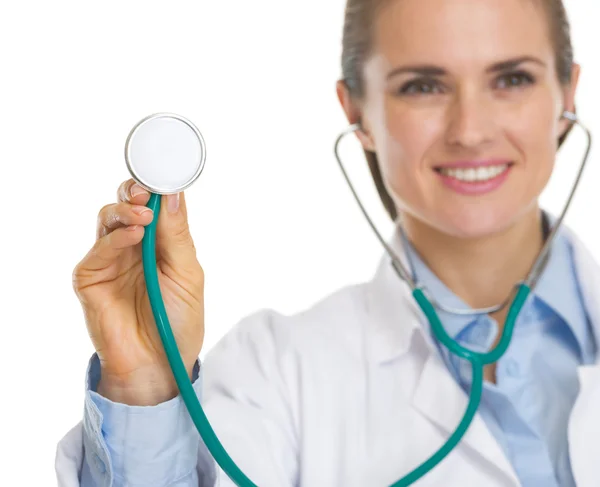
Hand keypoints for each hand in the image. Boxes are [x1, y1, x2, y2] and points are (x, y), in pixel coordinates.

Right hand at [72, 179, 204, 404]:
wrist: (159, 365)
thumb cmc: (178, 321)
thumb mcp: (188, 274)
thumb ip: (178, 235)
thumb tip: (173, 194)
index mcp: (159, 244)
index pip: (153, 205)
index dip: (156, 189)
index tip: (165, 176)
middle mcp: (133, 247)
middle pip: (126, 204)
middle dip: (135, 192)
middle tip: (147, 191)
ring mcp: (110, 261)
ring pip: (107, 219)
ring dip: (125, 210)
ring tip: (143, 215)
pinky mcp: (91, 277)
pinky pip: (99, 249)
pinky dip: (115, 238)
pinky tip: (134, 235)